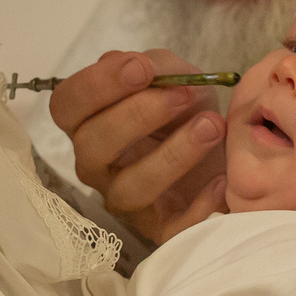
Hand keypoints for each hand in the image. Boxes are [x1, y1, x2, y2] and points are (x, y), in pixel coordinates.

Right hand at [49, 49, 227, 246]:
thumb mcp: (177, 77)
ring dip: (172, 156)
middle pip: (92, 147)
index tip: (140, 67)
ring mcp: (126, 200)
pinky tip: (220, 182)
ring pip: (130, 189)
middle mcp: (97, 165)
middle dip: (137, 116)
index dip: (96, 85)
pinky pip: (172, 228)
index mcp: (89, 123)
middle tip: (182, 95)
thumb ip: (156, 66)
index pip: (66, 105)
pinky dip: (198, 207)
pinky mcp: (162, 230)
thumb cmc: (188, 113)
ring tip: (211, 127)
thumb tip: (135, 66)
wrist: (228, 151)